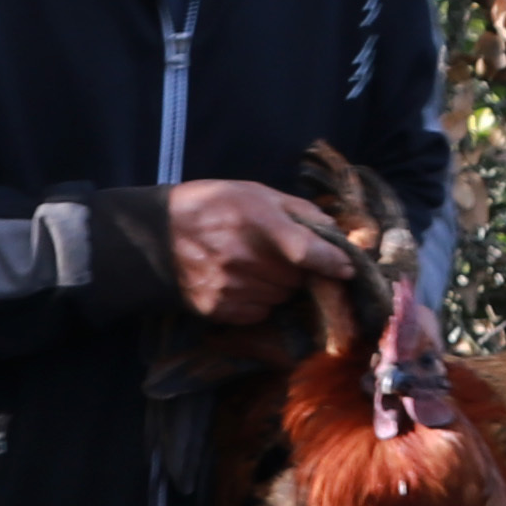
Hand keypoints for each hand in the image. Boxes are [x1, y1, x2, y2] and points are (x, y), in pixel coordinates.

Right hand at [162, 178, 355, 322]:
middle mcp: (243, 257)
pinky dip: (260, 301)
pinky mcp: (217, 309)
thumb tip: (339, 234)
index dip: (331, 262)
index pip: (305, 251)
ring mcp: (229, 287)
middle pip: (297, 280)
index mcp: (257, 220)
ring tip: (257, 267)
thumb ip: (301, 212)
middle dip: (299, 272)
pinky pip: (259, 313)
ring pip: (280, 298)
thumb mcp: (257, 193)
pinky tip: (242, 282)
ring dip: (279, 287)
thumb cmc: (215, 205)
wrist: (158, 234)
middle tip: (281, 257)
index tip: (347, 269)